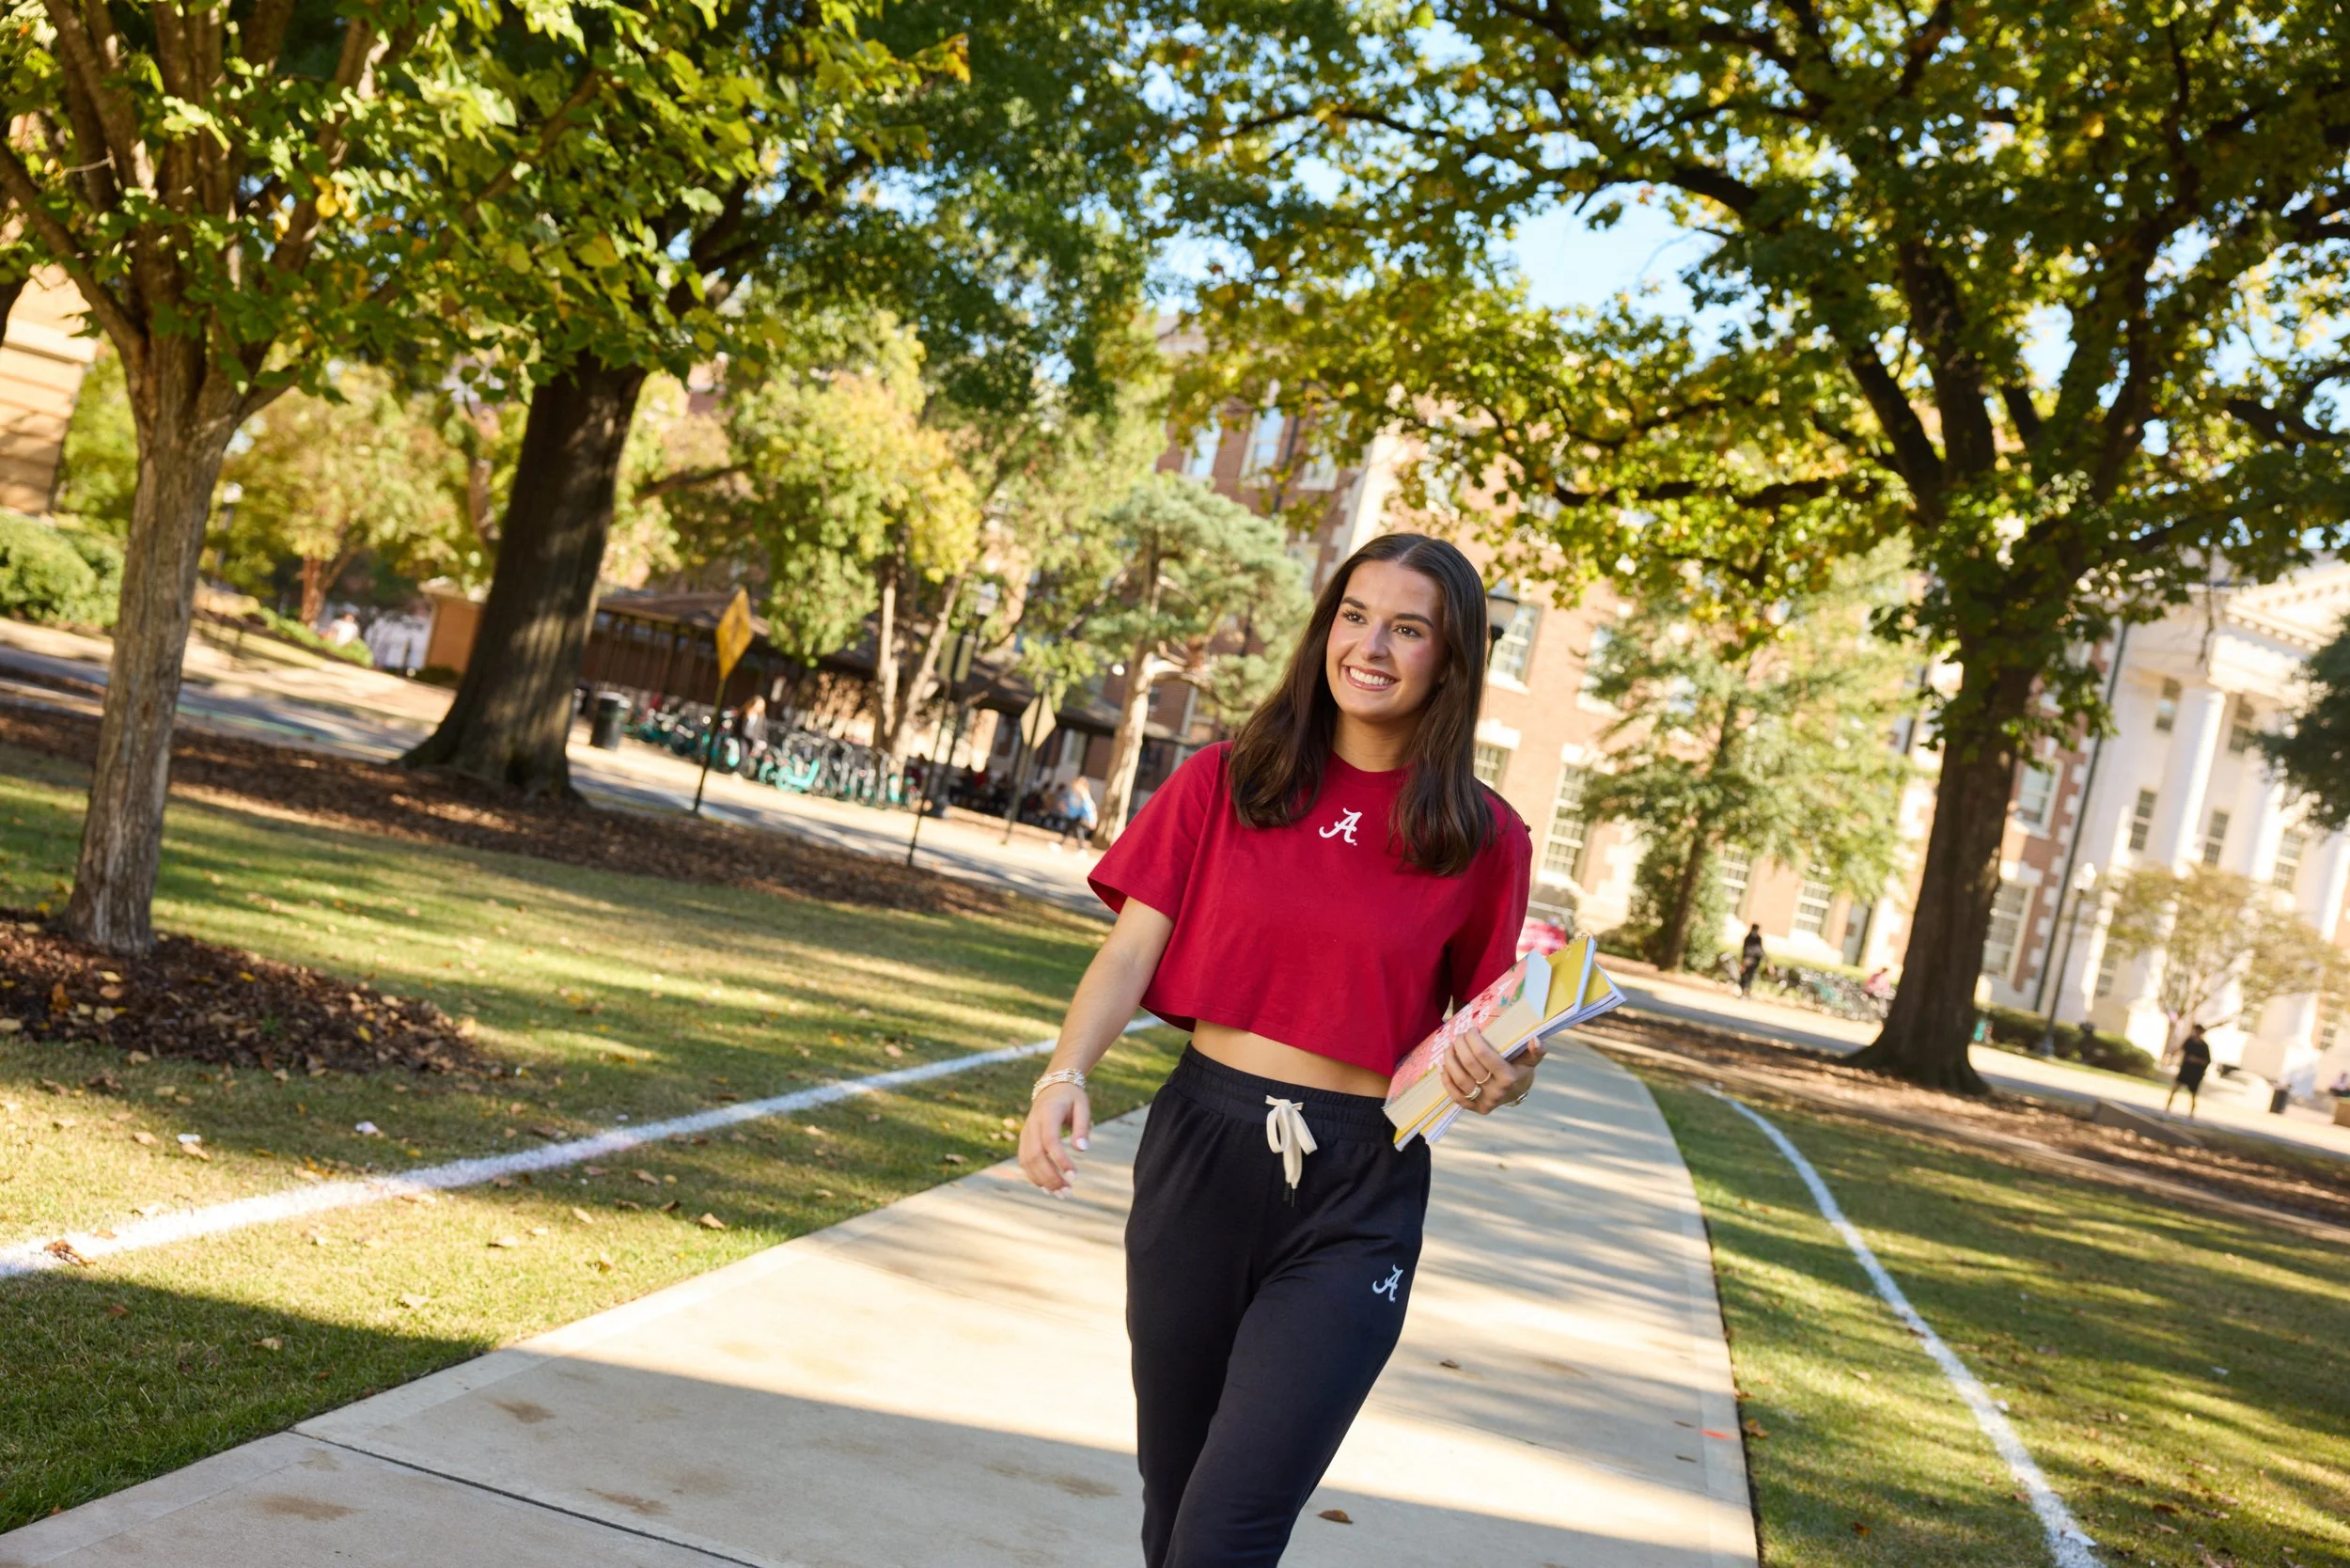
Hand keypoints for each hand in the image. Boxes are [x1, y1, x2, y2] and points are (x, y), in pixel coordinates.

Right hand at [1019, 1081, 1091, 1196]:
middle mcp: (1032, 1124)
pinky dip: (1034, 1176)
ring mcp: (1025, 1133)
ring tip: (1060, 1194)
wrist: (1052, 1086)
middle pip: (1035, 1155)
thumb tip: (1083, 1150)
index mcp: (1047, 1114)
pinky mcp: (1024, 1140)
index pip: (1050, 1141)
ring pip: (1027, 1161)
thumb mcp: (1082, 1106)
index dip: (1060, 1160)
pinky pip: (1024, 1161)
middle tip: (1067, 1192)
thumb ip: (1082, 1127)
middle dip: (1050, 1177)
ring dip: (1042, 1180)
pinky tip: (1048, 1188)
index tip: (1074, 1176)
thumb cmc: (1071, 1097)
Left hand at [1441, 1028, 1542, 1116]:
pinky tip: (1443, 1067)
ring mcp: (1485, 1102)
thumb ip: (1536, 1050)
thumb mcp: (1531, 1058)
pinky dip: (1447, 1081)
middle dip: (1460, 1046)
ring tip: (1448, 1047)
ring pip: (1460, 1080)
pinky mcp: (1475, 1108)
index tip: (1471, 1030)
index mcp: (1509, 1078)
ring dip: (1450, 1061)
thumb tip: (1535, 1040)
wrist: (1518, 1091)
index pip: (1484, 1056)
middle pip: (1470, 1065)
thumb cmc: (1521, 1069)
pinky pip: (1456, 1097)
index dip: (1473, 1040)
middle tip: (1458, 1036)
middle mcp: (1497, 1092)